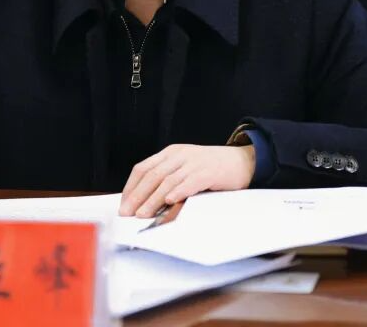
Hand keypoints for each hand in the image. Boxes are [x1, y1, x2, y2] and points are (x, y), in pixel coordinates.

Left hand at [119, 144, 254, 217]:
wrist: (243, 160)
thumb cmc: (212, 168)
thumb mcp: (186, 167)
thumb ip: (168, 179)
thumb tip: (147, 202)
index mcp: (171, 153)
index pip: (143, 168)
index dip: (131, 186)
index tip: (123, 203)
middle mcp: (180, 155)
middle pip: (152, 175)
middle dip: (137, 196)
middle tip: (127, 212)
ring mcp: (194, 162)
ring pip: (168, 181)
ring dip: (153, 199)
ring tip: (143, 214)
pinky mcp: (209, 171)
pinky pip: (190, 181)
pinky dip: (178, 191)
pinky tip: (170, 201)